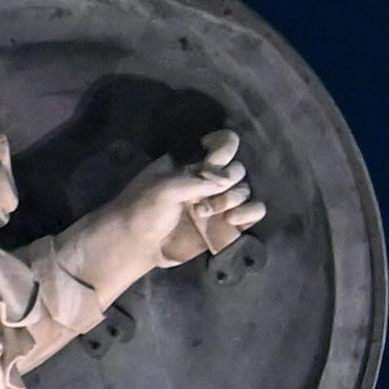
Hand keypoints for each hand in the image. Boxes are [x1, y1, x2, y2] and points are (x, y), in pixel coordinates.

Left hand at [110, 131, 263, 272]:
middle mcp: (208, 180)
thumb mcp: (166, 188)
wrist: (136, 244)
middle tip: (203, 198)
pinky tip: (232, 220)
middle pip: (238, 169)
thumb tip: (228, 180)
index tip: (213, 162)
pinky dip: (250, 213)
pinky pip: (252, 213)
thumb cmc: (144, 209)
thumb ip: (198, 181)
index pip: (223, 143)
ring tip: (209, 212)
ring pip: (245, 191)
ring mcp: (218, 203)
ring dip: (235, 198)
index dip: (225, 149)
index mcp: (193, 163)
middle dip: (228, 181)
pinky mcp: (225, 225)